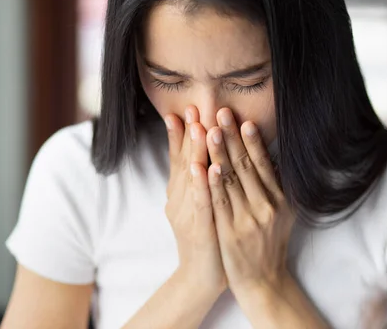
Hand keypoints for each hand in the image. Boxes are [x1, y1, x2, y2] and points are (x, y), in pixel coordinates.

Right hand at [164, 106, 225, 296]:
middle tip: (192, 108)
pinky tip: (205, 168)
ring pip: (192, 179)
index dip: (181, 134)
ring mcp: (187, 215)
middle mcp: (179, 201)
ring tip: (199, 128)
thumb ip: (200, 180)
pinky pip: (202, 204)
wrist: (201, 278)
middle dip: (189, 134)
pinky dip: (202, 185)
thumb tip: (205, 154)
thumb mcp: (200, 204)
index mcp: (180, 194)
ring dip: (195, 153)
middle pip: (184, 162)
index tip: (185, 109)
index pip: (179, 158)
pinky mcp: (200, 230)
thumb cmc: (207, 237)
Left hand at [205, 108, 294, 295]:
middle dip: (232, 137)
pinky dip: (212, 183)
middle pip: (246, 165)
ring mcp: (249, 219)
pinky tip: (205, 166)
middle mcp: (267, 206)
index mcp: (280, 199)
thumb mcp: (284, 214)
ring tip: (210, 129)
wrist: (263, 281)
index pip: (264, 163)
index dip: (253, 140)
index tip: (243, 119)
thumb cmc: (270, 243)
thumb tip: (272, 157)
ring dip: (219, 152)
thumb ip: (278, 187)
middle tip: (220, 112)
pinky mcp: (231, 232)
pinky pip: (219, 202)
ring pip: (231, 179)